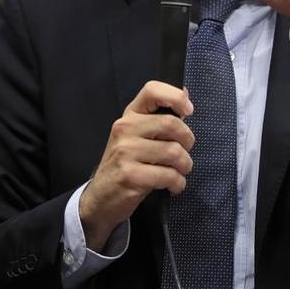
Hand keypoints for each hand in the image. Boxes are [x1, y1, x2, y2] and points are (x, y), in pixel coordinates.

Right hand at [79, 81, 193, 251]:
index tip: (188, 112)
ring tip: (179, 172)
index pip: (152, 91)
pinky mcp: (130, 175)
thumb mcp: (136, 137)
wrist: (101, 198)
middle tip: (184, 154)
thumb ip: (158, 119)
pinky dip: (178, 183)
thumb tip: (185, 96)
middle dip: (188, 141)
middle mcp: (125, 128)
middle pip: (171, 124)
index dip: (176, 97)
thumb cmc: (125, 164)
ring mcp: (125, 152)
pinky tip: (172, 186)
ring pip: (174, 152)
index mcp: (129, 116)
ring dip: (184, 166)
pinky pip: (169, 175)